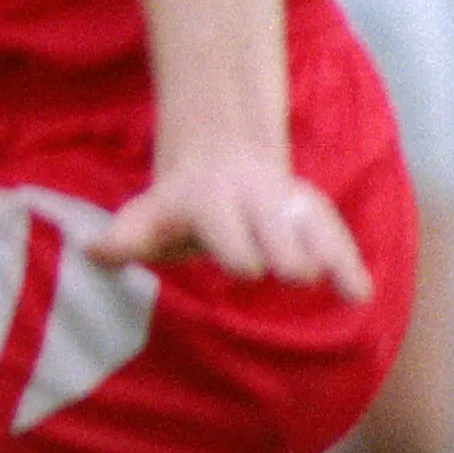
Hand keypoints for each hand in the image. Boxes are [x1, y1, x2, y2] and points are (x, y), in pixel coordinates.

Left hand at [88, 152, 374, 298]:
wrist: (219, 157)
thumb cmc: (175, 206)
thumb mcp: (144, 216)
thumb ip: (126, 238)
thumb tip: (93, 251)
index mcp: (211, 199)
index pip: (229, 227)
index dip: (240, 248)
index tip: (248, 270)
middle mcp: (255, 198)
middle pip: (276, 227)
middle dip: (285, 251)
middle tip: (295, 275)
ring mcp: (288, 203)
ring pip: (315, 226)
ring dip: (331, 255)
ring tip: (351, 291)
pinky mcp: (313, 213)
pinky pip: (335, 234)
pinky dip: (348, 261)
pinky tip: (360, 295)